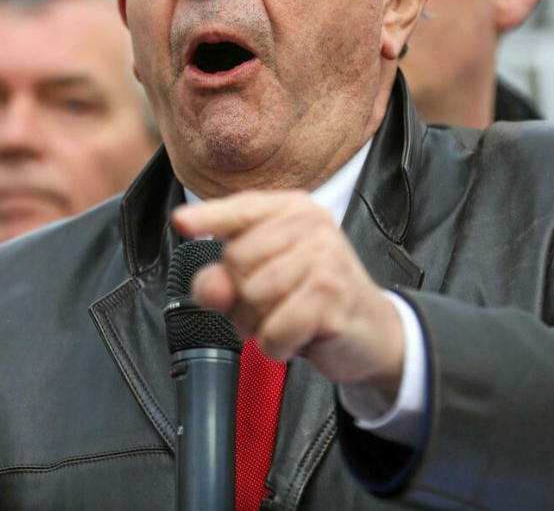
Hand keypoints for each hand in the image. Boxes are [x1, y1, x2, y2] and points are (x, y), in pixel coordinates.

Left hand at [171, 190, 403, 393]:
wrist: (372, 331)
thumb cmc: (313, 299)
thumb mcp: (263, 283)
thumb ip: (226, 279)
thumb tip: (210, 284)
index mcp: (294, 210)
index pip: (242, 209)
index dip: (208, 218)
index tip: (182, 222)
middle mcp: (311, 226)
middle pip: (235, 260)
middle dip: (244, 296)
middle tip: (276, 304)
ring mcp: (324, 258)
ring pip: (252, 295)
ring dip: (261, 323)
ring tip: (289, 318)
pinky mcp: (331, 296)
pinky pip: (273, 328)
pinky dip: (278, 344)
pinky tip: (299, 337)